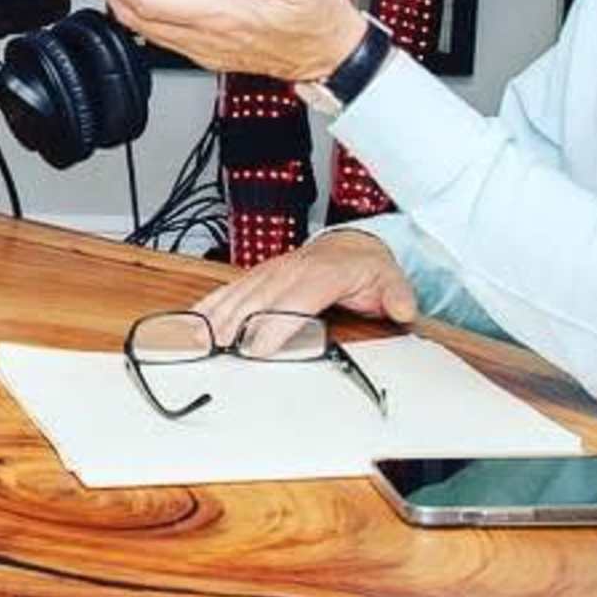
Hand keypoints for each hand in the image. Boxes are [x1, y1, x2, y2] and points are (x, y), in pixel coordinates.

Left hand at [91, 0, 367, 83]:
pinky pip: (162, 31)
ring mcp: (204, 48)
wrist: (332, 56)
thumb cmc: (320, 19)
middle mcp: (206, 38)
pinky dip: (147, 5)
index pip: (150, 0)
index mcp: (222, 17)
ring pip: (145, 26)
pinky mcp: (208, 49)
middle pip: (135, 16)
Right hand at [192, 227, 418, 333]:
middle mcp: (290, 271)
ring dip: (217, 319)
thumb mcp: (390, 279)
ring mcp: (271, 272)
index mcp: (321, 274)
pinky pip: (230, 289)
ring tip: (197, 342)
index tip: (257, 349)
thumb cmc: (365, 267)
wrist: (351, 244)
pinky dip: (210, 306)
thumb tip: (403, 308)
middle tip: (217, 353)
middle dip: (236, 328)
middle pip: (257, 302)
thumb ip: (397, 295)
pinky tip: (193, 322)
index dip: (272, 326)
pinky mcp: (259, 275)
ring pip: (239, 296)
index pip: (292, 302)